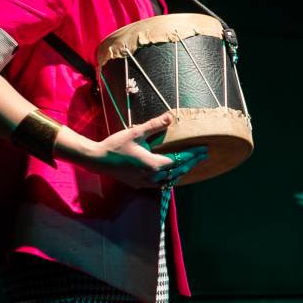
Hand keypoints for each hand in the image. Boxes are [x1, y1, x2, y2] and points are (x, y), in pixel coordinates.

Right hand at [75, 112, 203, 188]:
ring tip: (191, 164)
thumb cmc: (116, 145)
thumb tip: (170, 117)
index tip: (204, 150)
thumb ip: (154, 126)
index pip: (180, 160)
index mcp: (154, 164)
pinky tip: (172, 174)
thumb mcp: (136, 133)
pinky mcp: (139, 185)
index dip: (193, 155)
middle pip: (178, 172)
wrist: (97, 160)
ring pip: (170, 180)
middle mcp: (153, 177)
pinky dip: (169, 178)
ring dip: (181, 172)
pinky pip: (160, 184)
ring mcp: (146, 183)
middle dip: (191, 163)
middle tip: (203, 156)